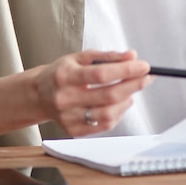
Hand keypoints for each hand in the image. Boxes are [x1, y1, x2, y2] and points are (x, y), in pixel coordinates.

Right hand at [32, 49, 151, 135]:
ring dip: (127, 101)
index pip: (101, 74)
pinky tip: (120, 103)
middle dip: (134, 85)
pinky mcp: (72, 129)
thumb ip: (108, 56)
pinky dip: (118, 114)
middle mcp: (65, 98)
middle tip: (147, 77)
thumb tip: (132, 56)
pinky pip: (103, 125)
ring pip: (108, 114)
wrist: (38, 95)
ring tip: (132, 91)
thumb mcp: (80, 57)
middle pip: (108, 95)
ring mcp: (68, 117)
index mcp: (65, 76)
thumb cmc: (62, 73)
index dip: (126, 70)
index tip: (144, 66)